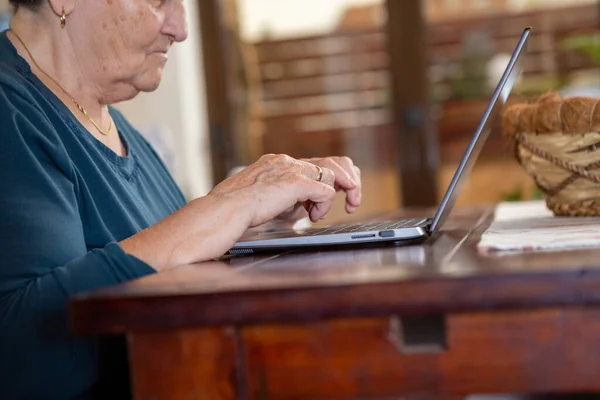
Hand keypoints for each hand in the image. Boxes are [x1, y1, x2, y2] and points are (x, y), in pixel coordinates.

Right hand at [121, 154, 351, 269]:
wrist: (219, 215)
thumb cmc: (236, 215)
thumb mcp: (270, 206)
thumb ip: (291, 202)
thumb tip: (311, 208)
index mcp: (279, 164)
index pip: (318, 163)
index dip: (336, 178)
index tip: (342, 196)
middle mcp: (286, 161)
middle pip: (333, 160)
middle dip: (350, 180)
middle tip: (354, 201)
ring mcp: (289, 169)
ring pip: (333, 170)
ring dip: (344, 190)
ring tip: (343, 207)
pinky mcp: (292, 182)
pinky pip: (324, 188)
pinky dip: (324, 204)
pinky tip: (313, 216)